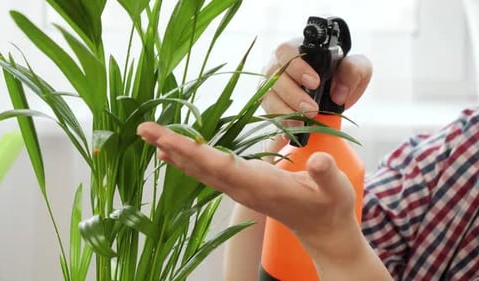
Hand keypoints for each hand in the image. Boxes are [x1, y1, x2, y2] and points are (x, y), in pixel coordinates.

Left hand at [137, 123, 391, 279]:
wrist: (322, 229)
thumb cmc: (329, 206)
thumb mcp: (335, 189)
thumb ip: (326, 174)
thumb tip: (320, 161)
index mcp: (260, 184)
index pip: (219, 165)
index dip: (192, 151)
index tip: (165, 138)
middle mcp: (243, 187)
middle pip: (200, 166)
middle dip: (171, 147)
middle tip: (143, 129)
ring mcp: (239, 188)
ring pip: (200, 169)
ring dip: (174, 152)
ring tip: (151, 136)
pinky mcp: (241, 185)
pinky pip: (207, 171)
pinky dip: (188, 159)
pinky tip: (172, 153)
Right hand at [261, 40, 372, 152]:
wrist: (333, 93)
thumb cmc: (341, 74)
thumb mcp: (357, 67)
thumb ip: (354, 70)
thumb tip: (338, 93)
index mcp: (298, 49)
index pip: (287, 51)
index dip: (297, 67)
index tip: (315, 83)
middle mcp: (279, 65)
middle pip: (274, 76)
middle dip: (293, 95)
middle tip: (312, 110)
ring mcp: (272, 85)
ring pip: (269, 95)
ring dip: (284, 111)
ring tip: (301, 124)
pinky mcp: (271, 104)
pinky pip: (269, 112)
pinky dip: (281, 122)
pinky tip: (293, 129)